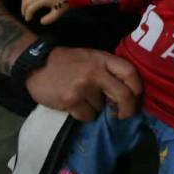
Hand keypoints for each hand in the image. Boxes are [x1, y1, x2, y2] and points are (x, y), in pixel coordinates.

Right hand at [21, 0, 68, 24]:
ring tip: (25, 9)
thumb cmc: (64, 1)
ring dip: (23, 2)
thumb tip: (41, 22)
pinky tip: (29, 1)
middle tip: (25, 15)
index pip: (30, 8)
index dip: (28, 15)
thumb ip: (49, 19)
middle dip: (24, 9)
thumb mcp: (58, 12)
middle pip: (26, 1)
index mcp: (43, 0)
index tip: (28, 19)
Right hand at [25, 46, 142, 122]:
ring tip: (83, 99)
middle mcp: (96, 72)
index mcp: (103, 59)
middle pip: (124, 95)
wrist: (36, 65)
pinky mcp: (71, 100)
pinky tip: (73, 105)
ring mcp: (83, 86)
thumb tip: (127, 93)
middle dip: (128, 110)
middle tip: (122, 115)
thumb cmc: (67, 62)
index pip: (130, 73)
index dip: (137, 88)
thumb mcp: (91, 58)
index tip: (135, 98)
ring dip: (95, 109)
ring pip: (102, 108)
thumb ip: (108, 70)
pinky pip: (87, 116)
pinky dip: (83, 115)